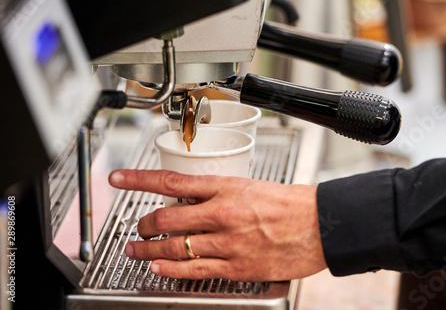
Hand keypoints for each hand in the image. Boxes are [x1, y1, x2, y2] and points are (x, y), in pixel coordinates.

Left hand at [108, 169, 326, 280]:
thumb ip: (219, 193)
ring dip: (148, 250)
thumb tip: (191, 198)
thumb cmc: (291, 204)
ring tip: (136, 251)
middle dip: (144, 225)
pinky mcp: (236, 267)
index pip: (172, 180)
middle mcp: (222, 213)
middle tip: (138, 228)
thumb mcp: (251, 186)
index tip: (119, 180)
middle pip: (166, 218)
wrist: (321, 225)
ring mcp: (227, 242)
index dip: (139, 180)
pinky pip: (193, 270)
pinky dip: (170, 270)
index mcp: (226, 187)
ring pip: (174, 247)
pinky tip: (158, 268)